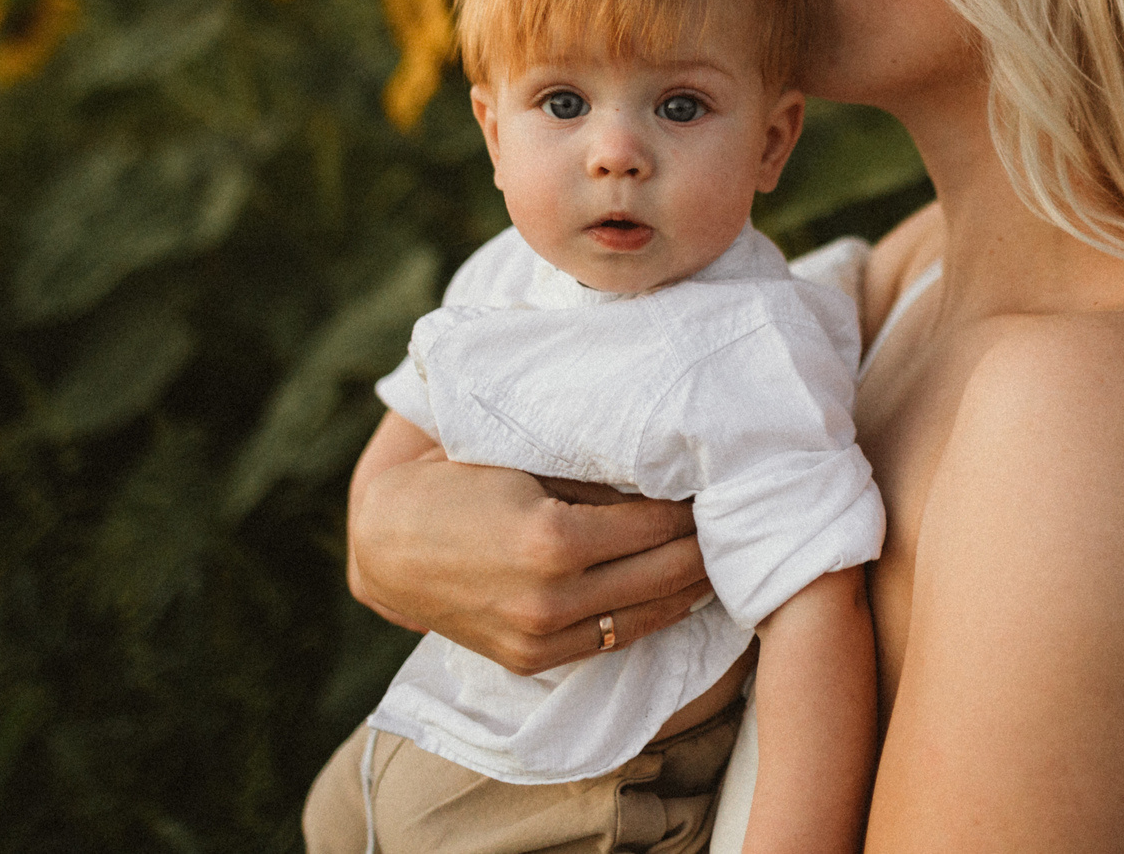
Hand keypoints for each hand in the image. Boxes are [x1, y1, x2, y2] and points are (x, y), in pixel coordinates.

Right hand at [344, 413, 710, 672]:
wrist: (387, 542)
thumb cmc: (459, 482)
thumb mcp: (527, 463)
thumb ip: (597, 478)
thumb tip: (669, 476)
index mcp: (554, 538)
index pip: (658, 524)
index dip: (694, 505)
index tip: (721, 484)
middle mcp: (552, 596)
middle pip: (666, 572)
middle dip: (707, 545)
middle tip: (737, 520)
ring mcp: (541, 636)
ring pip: (648, 614)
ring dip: (692, 586)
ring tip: (723, 557)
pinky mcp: (531, 660)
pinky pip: (613, 642)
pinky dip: (652, 615)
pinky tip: (680, 593)